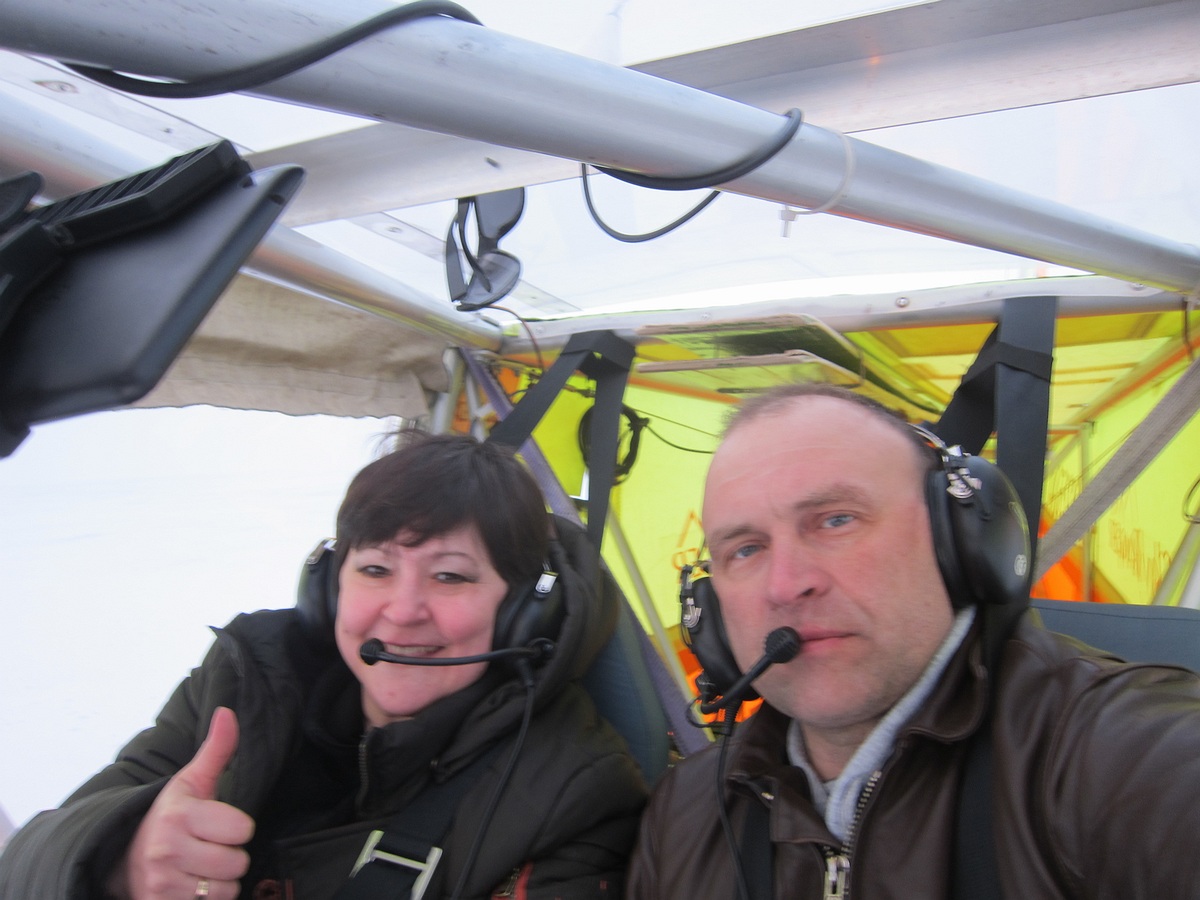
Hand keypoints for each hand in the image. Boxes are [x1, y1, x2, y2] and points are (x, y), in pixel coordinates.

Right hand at [109, 707, 254, 898]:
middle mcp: (167, 850)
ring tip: (201, 866)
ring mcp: (163, 884)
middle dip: (230, 856)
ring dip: (220, 882)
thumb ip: (217, 750)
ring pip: (227, 889)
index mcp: (179, 815)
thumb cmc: (171, 816)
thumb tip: (228, 712)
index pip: (242, 829)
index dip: (237, 827)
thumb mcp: (192, 781)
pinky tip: (193, 886)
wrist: (125, 857)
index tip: (218, 823)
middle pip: (237, 862)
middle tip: (209, 847)